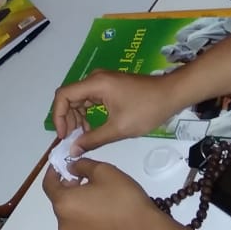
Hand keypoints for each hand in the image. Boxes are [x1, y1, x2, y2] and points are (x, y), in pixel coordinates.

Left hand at [42, 159, 168, 229]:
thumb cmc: (122, 198)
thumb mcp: (103, 171)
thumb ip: (81, 165)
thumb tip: (71, 168)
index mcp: (63, 204)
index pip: (48, 185)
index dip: (53, 171)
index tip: (62, 162)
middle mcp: (64, 223)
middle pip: (59, 200)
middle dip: (67, 185)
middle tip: (84, 175)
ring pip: (70, 212)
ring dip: (77, 200)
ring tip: (97, 192)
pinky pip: (79, 224)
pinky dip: (84, 213)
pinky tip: (102, 208)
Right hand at [52, 70, 180, 154]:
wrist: (172, 94)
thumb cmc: (147, 109)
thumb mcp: (119, 128)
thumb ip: (93, 139)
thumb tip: (72, 150)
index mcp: (95, 84)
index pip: (63, 95)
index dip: (58, 116)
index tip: (63, 135)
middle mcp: (95, 79)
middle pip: (69, 96)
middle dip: (66, 119)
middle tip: (71, 140)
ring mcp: (103, 81)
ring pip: (79, 98)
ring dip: (76, 117)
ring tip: (81, 137)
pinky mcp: (110, 86)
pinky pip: (90, 98)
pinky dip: (87, 113)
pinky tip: (91, 129)